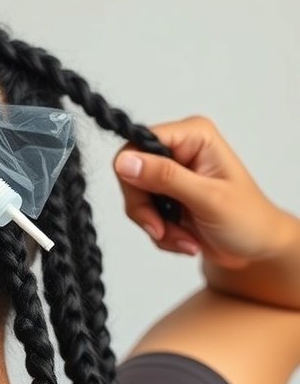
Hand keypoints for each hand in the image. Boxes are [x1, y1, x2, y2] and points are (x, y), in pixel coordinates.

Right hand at [113, 115, 284, 268]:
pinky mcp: (167, 195)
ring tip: (185, 239)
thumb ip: (166, 177)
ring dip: (156, 226)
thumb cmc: (248, 220)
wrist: (258, 248)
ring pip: (135, 198)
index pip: (139, 142)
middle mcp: (179, 149)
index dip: (134, 174)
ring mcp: (171, 173)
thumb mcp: (207, 198)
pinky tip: (185, 240)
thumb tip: (125, 161)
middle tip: (165, 231)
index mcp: (193, 135)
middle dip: (147, 210)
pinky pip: (144, 213)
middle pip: (131, 173)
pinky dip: (161, 233)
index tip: (148, 207)